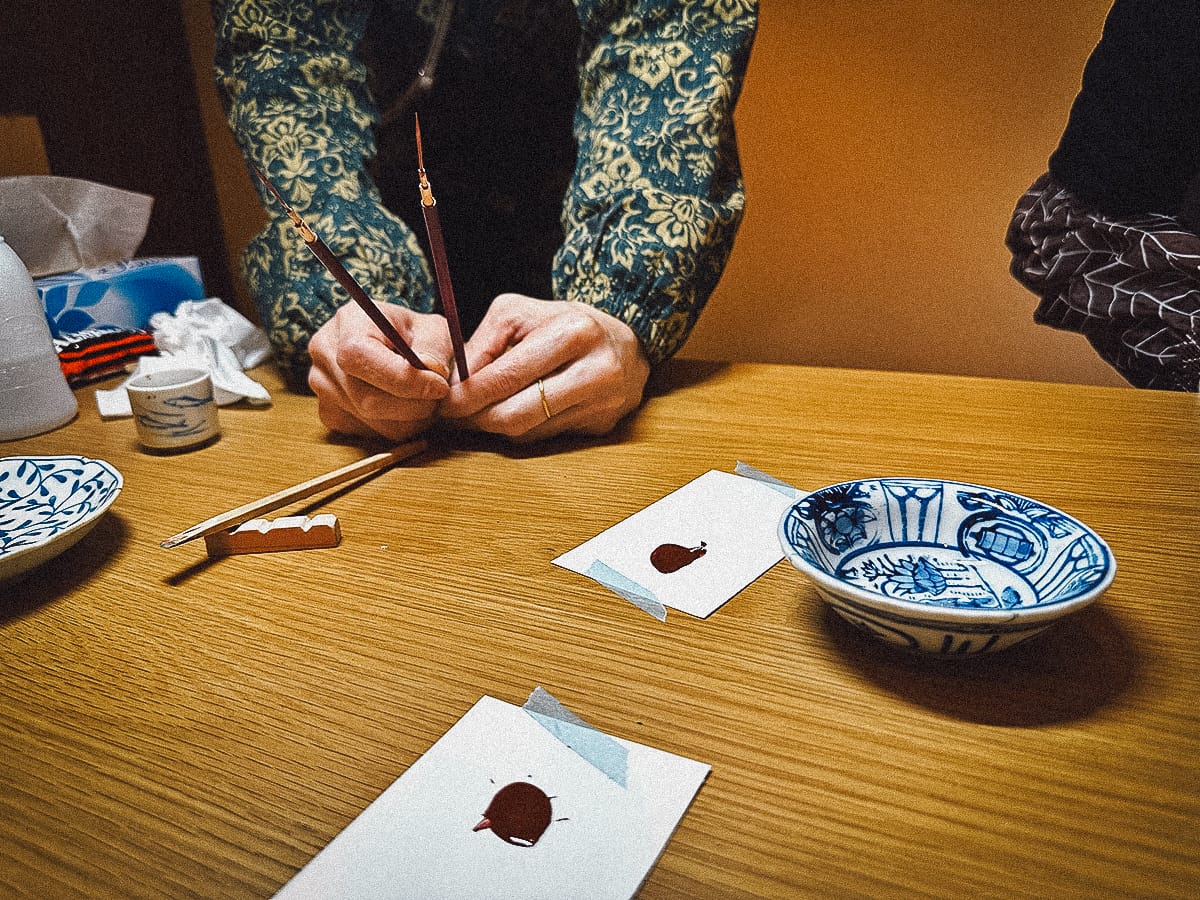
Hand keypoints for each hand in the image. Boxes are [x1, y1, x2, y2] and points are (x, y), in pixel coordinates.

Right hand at [307, 301, 452, 440]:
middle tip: (438, 396)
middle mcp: (325, 353)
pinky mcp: (329, 412)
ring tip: (425, 399)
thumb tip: (430, 372)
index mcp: (349, 321)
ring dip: (409, 419)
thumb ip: (434, 349)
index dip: (401, 379)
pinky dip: (395, 426)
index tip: (438, 386)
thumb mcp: (434, 330)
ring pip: (370, 422)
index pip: (359, 357)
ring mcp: (321, 386)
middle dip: (412, 405)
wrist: (400, 347)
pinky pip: (366, 432)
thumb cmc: (418, 336)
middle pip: (365, 398)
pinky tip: (403, 405)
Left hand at [439, 294, 650, 440]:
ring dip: (495, 426)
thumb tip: (456, 383)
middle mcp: (595, 372)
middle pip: (519, 414)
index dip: (470, 394)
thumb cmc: (564, 323)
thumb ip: (484, 343)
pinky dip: (522, 428)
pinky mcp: (602, 426)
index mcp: (574, 334)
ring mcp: (603, 404)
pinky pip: (546, 436)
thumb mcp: (521, 313)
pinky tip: (509, 414)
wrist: (626, 344)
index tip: (444, 402)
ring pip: (530, 432)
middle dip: (478, 418)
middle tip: (452, 416)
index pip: (510, 375)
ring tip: (474, 413)